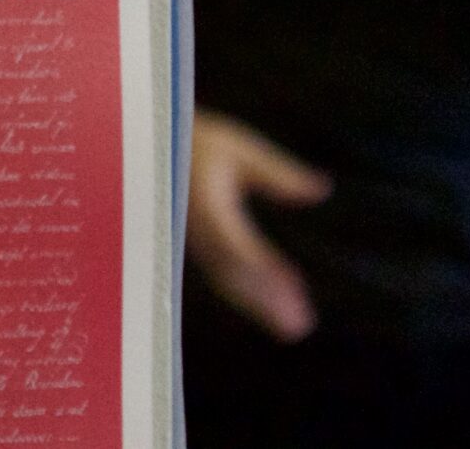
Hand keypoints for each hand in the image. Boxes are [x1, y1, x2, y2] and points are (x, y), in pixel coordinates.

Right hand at [186, 109, 331, 341]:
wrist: (147, 145)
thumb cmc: (197, 141)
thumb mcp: (238, 150)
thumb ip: (277, 174)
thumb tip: (321, 190)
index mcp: (203, 204)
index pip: (235, 243)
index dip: (263, 267)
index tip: (294, 286)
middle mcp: (194, 230)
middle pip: (232, 273)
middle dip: (265, 301)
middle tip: (299, 327)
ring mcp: (191, 242)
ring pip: (226, 281)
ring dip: (259, 306)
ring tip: (294, 329)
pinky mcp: (194, 246)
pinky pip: (220, 276)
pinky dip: (247, 295)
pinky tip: (271, 307)